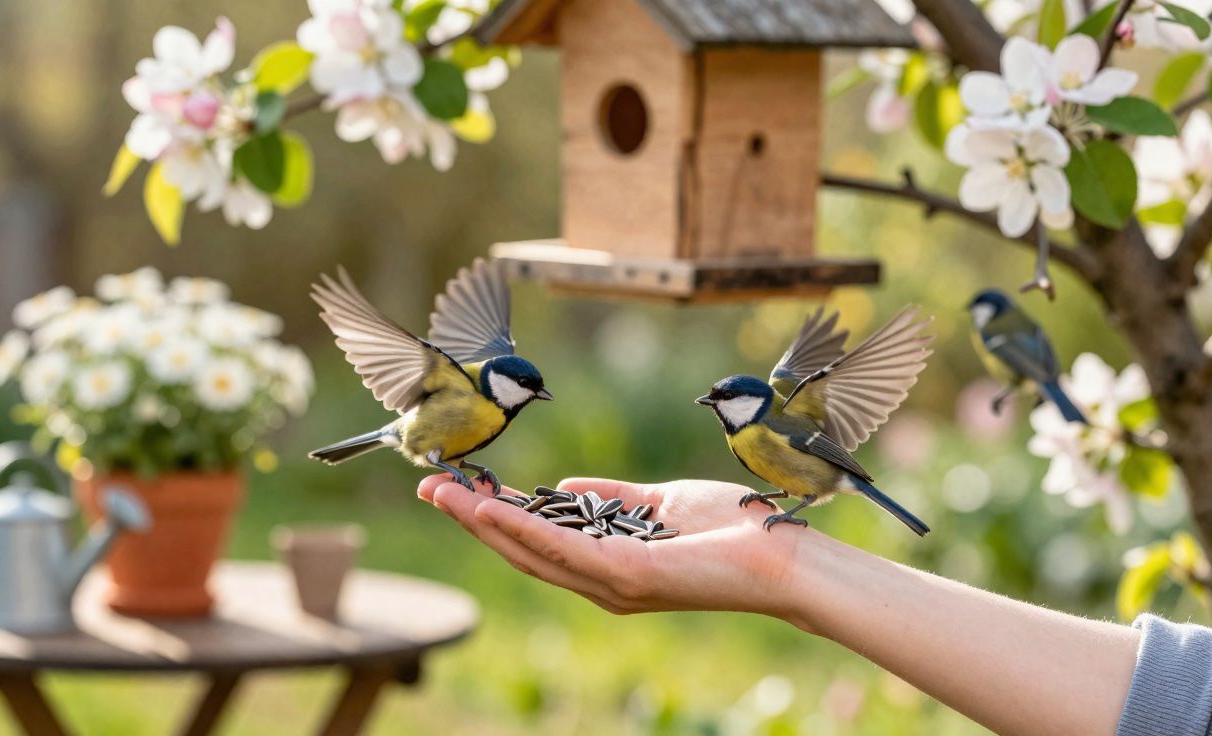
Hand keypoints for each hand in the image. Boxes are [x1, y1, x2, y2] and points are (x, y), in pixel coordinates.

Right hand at [417, 475, 807, 617]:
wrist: (782, 551)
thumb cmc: (731, 528)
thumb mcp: (658, 502)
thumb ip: (612, 497)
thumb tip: (564, 488)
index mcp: (606, 566)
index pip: (537, 540)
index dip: (492, 515)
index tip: (457, 486)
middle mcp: (601, 583)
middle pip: (521, 550)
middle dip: (471, 519)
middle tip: (429, 487)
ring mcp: (612, 584)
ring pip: (531, 552)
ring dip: (483, 522)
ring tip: (445, 493)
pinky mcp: (628, 578)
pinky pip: (564, 551)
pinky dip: (523, 528)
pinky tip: (491, 507)